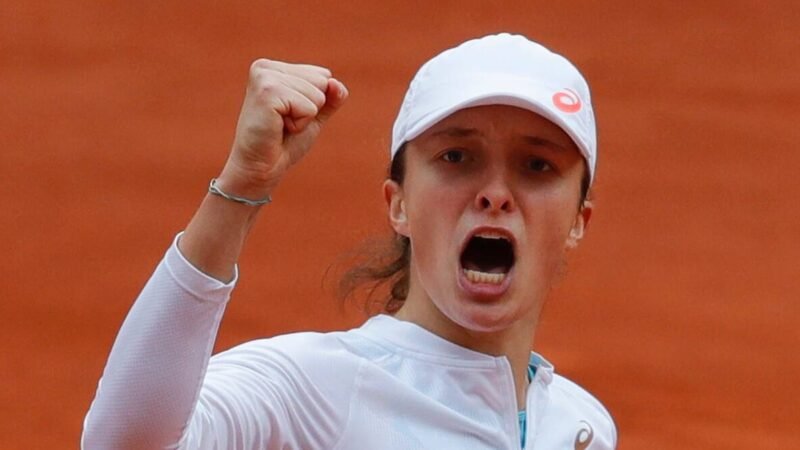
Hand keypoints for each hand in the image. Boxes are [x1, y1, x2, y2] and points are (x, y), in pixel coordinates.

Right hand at [217, 59, 347, 198]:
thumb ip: (330, 98)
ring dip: (304, 118)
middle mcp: (266, 67)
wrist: (260, 168)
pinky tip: (278, 128)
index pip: (322, 75)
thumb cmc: (284, 143)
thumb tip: (336, 83)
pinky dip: (300, 124)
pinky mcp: (267, 92)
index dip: (314, 103)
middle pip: (322, 82)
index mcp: (274, 68)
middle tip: (284, 123)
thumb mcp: (313, 115)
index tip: (289, 116)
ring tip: (280, 125)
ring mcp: (265, 77)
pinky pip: (309, 107)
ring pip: (317, 94)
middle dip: (311, 109)